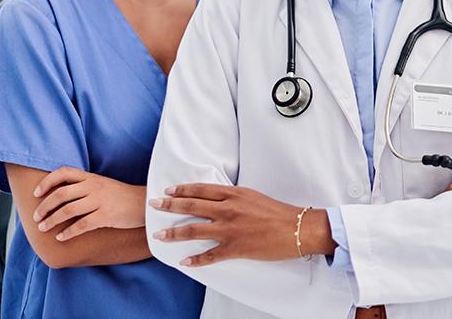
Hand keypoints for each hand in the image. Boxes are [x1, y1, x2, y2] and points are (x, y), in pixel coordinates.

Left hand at [31, 167, 144, 241]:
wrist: (144, 204)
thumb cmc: (121, 196)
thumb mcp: (102, 184)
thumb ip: (84, 186)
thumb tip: (60, 196)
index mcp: (91, 177)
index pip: (63, 173)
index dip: (46, 182)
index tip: (36, 194)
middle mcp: (93, 187)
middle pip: (60, 194)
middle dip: (44, 207)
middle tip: (36, 217)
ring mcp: (100, 201)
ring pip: (67, 210)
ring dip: (51, 221)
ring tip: (43, 228)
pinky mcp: (106, 216)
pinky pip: (81, 225)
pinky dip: (68, 232)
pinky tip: (61, 237)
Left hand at [149, 184, 330, 266]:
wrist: (297, 228)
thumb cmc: (278, 212)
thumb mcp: (253, 196)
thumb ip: (234, 197)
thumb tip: (219, 199)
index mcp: (233, 194)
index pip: (201, 190)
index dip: (182, 189)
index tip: (168, 190)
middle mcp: (227, 209)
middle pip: (191, 206)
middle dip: (169, 205)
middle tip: (154, 205)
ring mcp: (229, 229)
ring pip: (194, 230)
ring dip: (174, 233)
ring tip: (159, 235)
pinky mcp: (235, 248)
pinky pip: (209, 255)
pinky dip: (195, 260)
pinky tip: (184, 262)